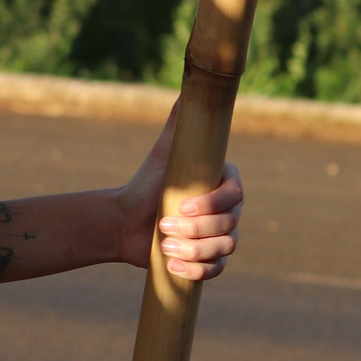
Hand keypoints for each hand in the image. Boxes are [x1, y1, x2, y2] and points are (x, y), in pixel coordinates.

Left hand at [115, 105, 243, 279]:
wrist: (126, 221)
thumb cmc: (147, 184)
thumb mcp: (163, 153)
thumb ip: (179, 124)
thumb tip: (187, 89)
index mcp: (224, 184)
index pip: (235, 195)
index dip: (212, 204)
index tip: (182, 205)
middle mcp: (229, 211)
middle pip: (229, 225)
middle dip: (195, 228)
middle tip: (163, 225)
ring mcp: (221, 236)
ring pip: (225, 248)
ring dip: (193, 250)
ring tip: (164, 244)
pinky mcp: (210, 259)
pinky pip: (217, 270)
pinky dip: (196, 270)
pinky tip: (173, 266)